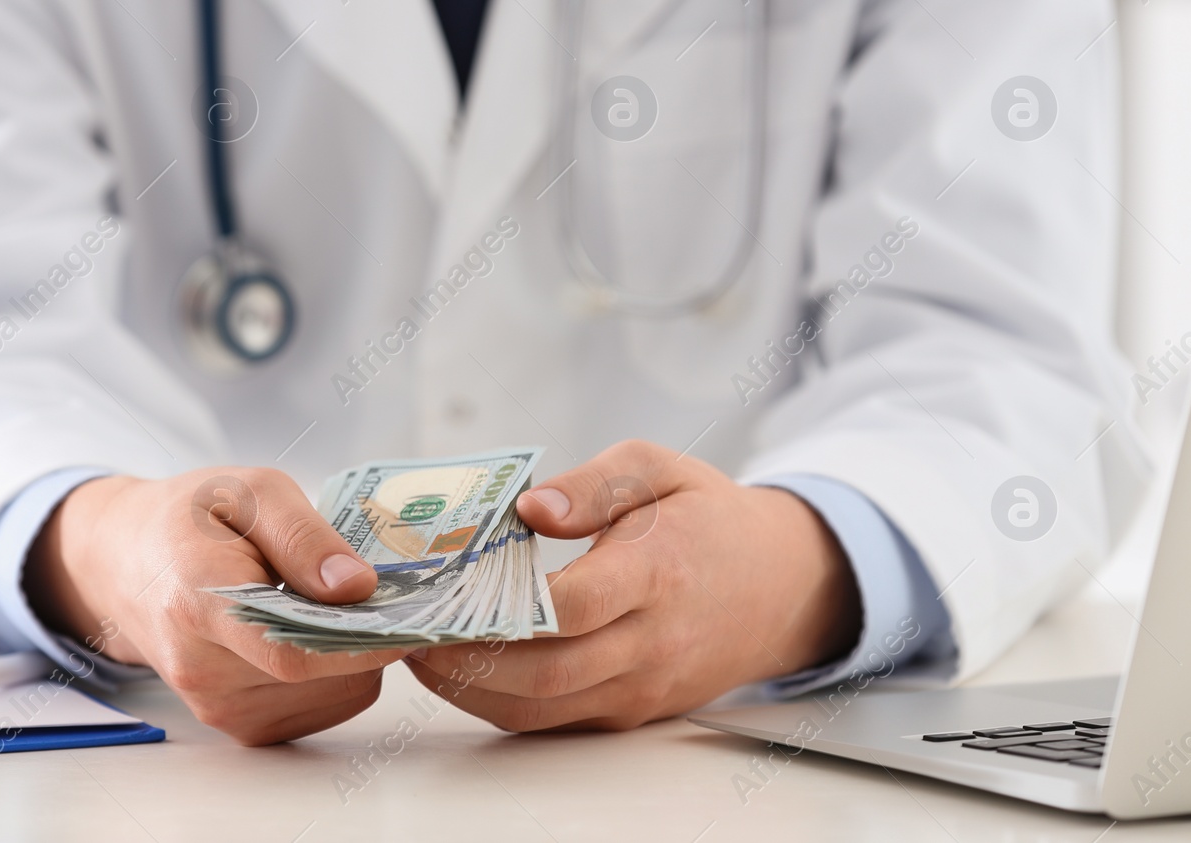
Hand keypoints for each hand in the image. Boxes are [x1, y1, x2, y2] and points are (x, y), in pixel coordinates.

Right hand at [23, 469, 407, 744]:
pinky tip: (312, 633)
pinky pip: (316, 710)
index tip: (409, 619)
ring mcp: (214, 704)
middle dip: (362, 636)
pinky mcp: (233, 723)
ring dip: (350, 657)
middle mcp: (201, 668)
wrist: (121, 560)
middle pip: (320, 677)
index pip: (293, 653)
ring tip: (327, 605)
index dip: (361, 644)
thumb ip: (303, 537)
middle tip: (374, 589)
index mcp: (199, 602)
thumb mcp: (249, 492)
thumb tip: (357, 586)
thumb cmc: (189, 517)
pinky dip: (333, 677)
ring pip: (330, 698)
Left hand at [404, 440, 860, 731]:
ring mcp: (642, 686)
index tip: (443, 587)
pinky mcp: (632, 711)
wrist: (782, 587)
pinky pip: (556, 721)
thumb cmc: (708, 518)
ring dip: (471, 691)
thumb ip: (593, 484)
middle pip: (545, 673)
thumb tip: (528, 509)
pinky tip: (463, 671)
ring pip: (541, 709)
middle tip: (408, 631)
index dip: (503, 606)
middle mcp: (651, 643)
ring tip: (419, 652)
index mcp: (657, 574)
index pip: (573, 606)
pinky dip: (501, 703)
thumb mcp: (660, 469)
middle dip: (465, 660)